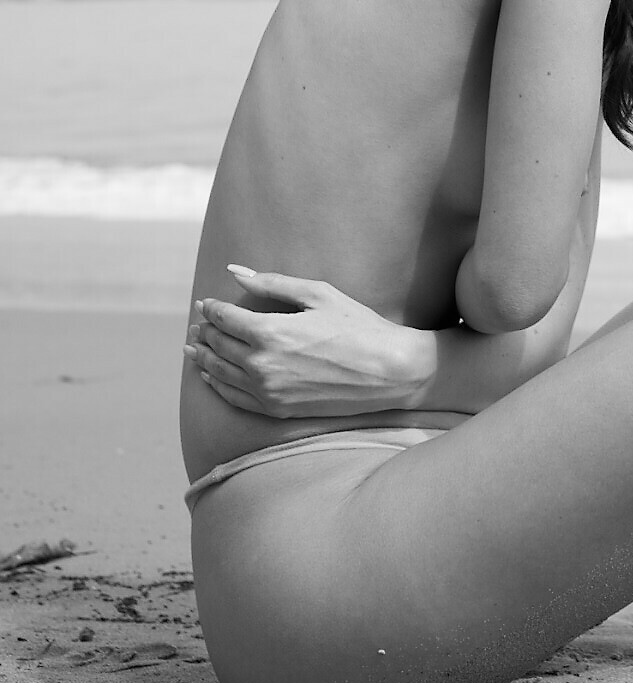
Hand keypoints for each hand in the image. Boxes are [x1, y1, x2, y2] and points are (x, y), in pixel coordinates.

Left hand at [185, 267, 435, 420]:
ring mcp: (267, 391)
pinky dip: (217, 385)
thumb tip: (234, 272)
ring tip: (194, 348)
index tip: (206, 303)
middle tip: (199, 323)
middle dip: (206, 331)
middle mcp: (261, 365)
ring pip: (220, 373)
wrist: (388, 371)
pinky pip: (234, 397)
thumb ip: (272, 283)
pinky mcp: (276, 410)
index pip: (225, 318)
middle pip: (219, 345)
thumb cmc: (357, 326)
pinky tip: (210, 376)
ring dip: (204, 358)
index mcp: (269, 332)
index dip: (212, 309)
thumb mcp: (318, 294)